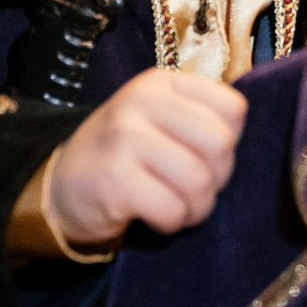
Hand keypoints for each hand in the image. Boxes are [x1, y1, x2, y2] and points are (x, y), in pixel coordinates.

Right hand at [43, 68, 246, 249]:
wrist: (61, 185)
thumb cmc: (124, 155)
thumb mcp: (158, 119)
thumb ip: (200, 117)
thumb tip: (245, 134)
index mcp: (162, 84)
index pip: (232, 108)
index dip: (229, 142)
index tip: (202, 155)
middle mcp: (142, 102)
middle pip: (220, 144)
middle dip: (217, 178)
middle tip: (193, 188)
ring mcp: (124, 138)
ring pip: (199, 181)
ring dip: (195, 207)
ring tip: (177, 206)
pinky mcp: (114, 180)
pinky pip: (171, 209)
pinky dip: (171, 222)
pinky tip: (155, 216)